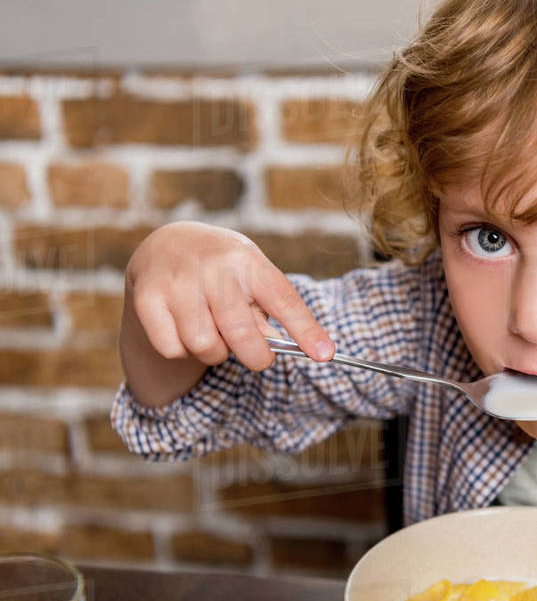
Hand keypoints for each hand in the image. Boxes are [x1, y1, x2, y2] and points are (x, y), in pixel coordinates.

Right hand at [124, 220, 333, 371]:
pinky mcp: (147, 298)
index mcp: (249, 261)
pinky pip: (173, 349)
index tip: (325, 355)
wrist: (167, 244)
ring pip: (205, 346)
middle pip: (242, 334)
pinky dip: (182, 350)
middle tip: (257, 355)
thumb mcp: (251, 278)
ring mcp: (177, 281)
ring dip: (214, 351)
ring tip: (213, 331)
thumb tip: (276, 347)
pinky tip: (183, 328)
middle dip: (256, 356)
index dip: (306, 331)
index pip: (284, 300)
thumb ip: (267, 312)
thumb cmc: (224, 270)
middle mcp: (214, 267)